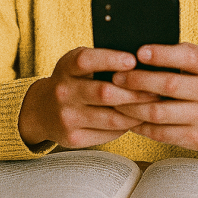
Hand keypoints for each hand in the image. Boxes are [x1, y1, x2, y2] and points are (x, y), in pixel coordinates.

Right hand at [18, 47, 161, 148]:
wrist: (40, 110)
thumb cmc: (71, 81)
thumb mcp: (76, 65)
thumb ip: (100, 62)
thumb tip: (142, 62)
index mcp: (66, 68)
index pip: (86, 60)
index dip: (110, 59)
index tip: (133, 60)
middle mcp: (63, 92)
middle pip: (104, 92)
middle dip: (135, 92)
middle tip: (157, 90)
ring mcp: (67, 117)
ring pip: (110, 118)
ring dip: (136, 113)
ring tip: (153, 107)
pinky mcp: (72, 138)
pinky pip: (107, 134)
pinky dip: (125, 127)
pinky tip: (136, 120)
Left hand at [111, 43, 197, 157]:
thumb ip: (178, 56)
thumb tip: (136, 53)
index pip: (187, 57)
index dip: (162, 54)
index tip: (139, 52)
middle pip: (169, 85)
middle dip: (138, 81)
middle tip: (116, 77)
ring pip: (160, 112)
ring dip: (132, 106)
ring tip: (115, 99)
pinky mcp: (195, 138)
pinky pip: (161, 133)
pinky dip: (140, 125)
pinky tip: (128, 118)